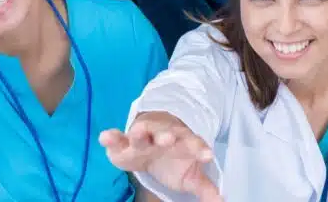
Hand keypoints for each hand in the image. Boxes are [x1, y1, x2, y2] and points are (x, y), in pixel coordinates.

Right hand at [101, 112, 220, 201]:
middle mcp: (163, 136)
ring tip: (136, 132)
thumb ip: (203, 186)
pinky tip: (105, 136)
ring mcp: (143, 137)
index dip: (199, 149)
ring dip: (139, 132)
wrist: (152, 138)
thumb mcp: (188, 173)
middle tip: (168, 140)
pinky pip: (117, 138)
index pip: (193, 144)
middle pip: (166, 134)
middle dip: (166, 136)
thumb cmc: (173, 157)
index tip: (207, 156)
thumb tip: (222, 200)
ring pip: (141, 132)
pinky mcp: (124, 141)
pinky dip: (111, 137)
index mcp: (183, 143)